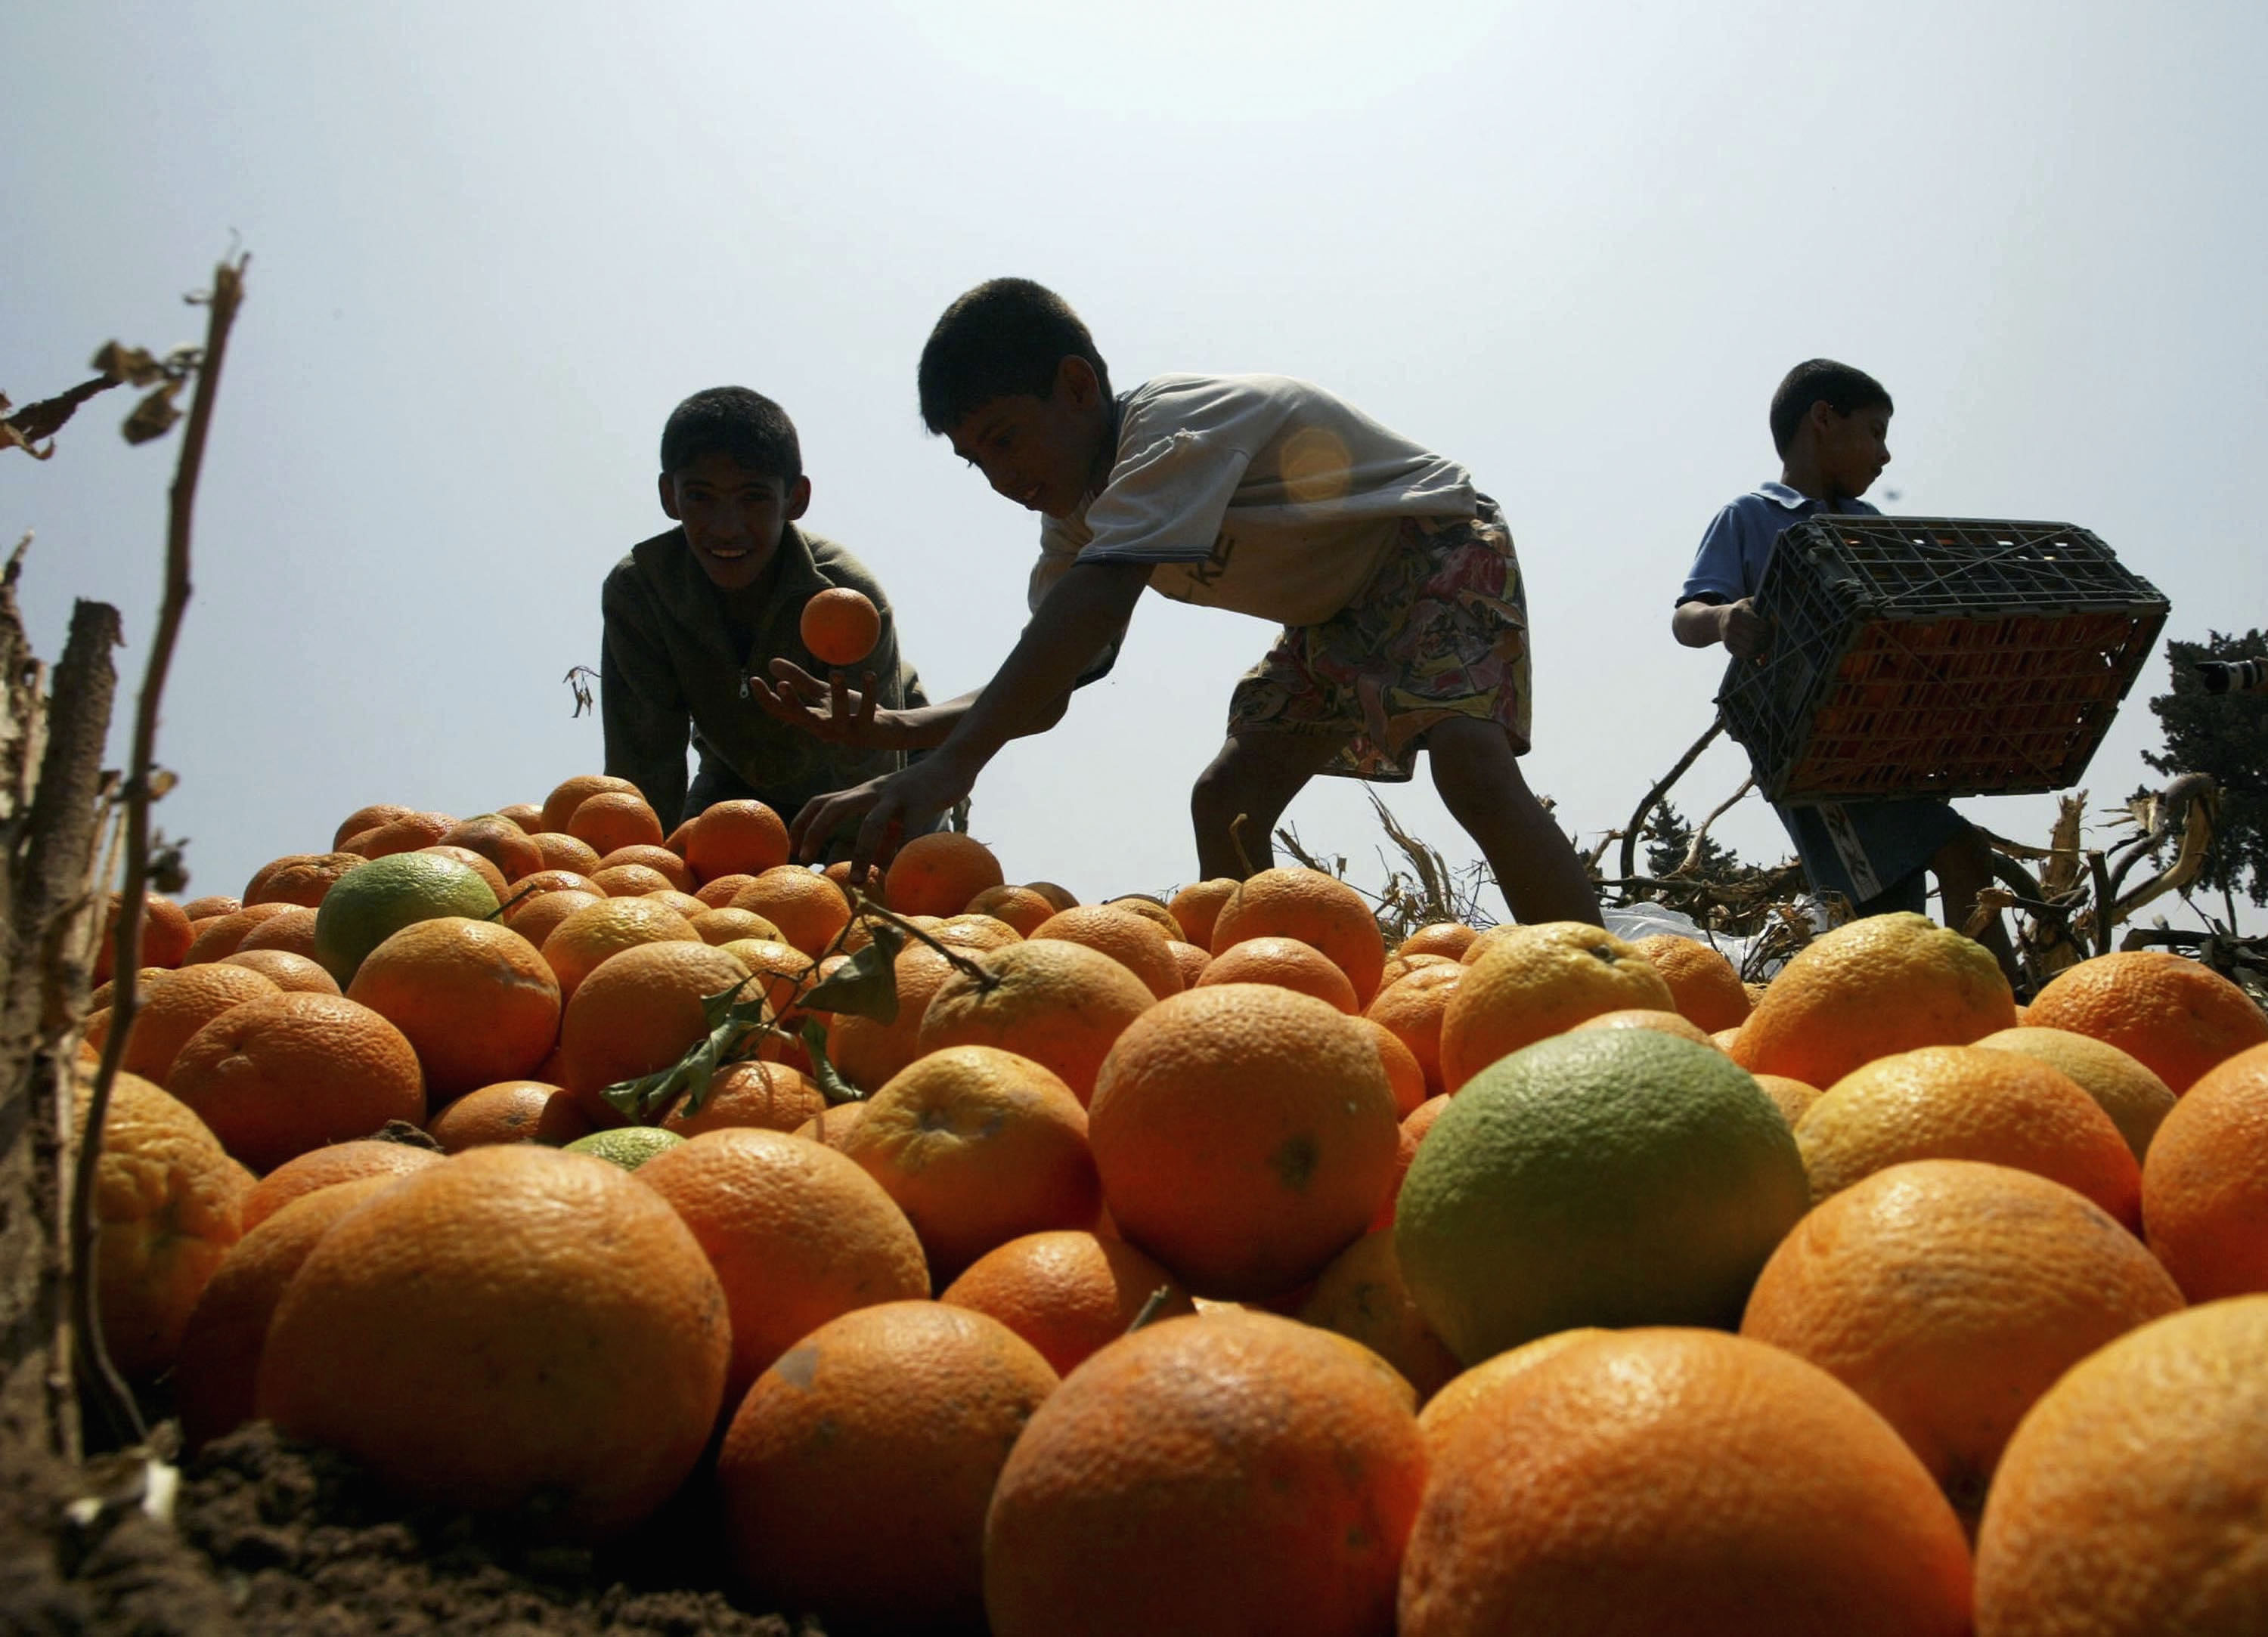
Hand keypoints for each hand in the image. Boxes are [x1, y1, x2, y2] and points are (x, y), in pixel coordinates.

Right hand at [746, 658, 902, 746]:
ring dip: (838, 694)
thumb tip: (771, 663)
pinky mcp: (868, 729)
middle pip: (804, 719)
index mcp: (812, 720)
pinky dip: (869, 692)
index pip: (783, 713)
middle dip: (792, 703)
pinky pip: (868, 711)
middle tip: (781, 684)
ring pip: (839, 717)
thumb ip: (800, 681)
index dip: (767, 699)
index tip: (754, 679)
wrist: (886, 731)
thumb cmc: (851, 712)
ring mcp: (847, 732)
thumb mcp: (823, 695)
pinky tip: (868, 673)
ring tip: (836, 672)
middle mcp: (825, 729)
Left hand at [790, 750, 980, 872]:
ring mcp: (896, 796)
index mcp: (862, 792)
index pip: (820, 801)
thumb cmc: (922, 789)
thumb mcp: (894, 808)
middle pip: (833, 806)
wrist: (954, 761)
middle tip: (804, 859)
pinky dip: (901, 855)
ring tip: (857, 881)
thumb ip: (883, 833)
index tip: (793, 847)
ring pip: (870, 824)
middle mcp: (873, 791)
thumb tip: (874, 864)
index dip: (802, 823)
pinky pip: (908, 833)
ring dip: (861, 854)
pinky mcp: (921, 803)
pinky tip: (899, 875)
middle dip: (815, 832)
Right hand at [1718, 599, 1769, 661]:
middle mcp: (1729, 625)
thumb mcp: (1750, 603)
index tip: (1771, 626)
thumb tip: (1777, 619)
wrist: (1720, 619)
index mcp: (1736, 612)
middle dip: (1767, 639)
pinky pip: (1745, 654)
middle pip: (1754, 637)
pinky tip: (1760, 649)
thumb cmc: (1742, 610)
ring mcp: (1728, 637)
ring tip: (1768, 643)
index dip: (1767, 627)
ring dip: (1763, 648)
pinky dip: (1755, 654)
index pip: (1756, 623)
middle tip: (1772, 637)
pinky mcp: (1728, 647)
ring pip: (1751, 647)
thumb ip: (1762, 608)